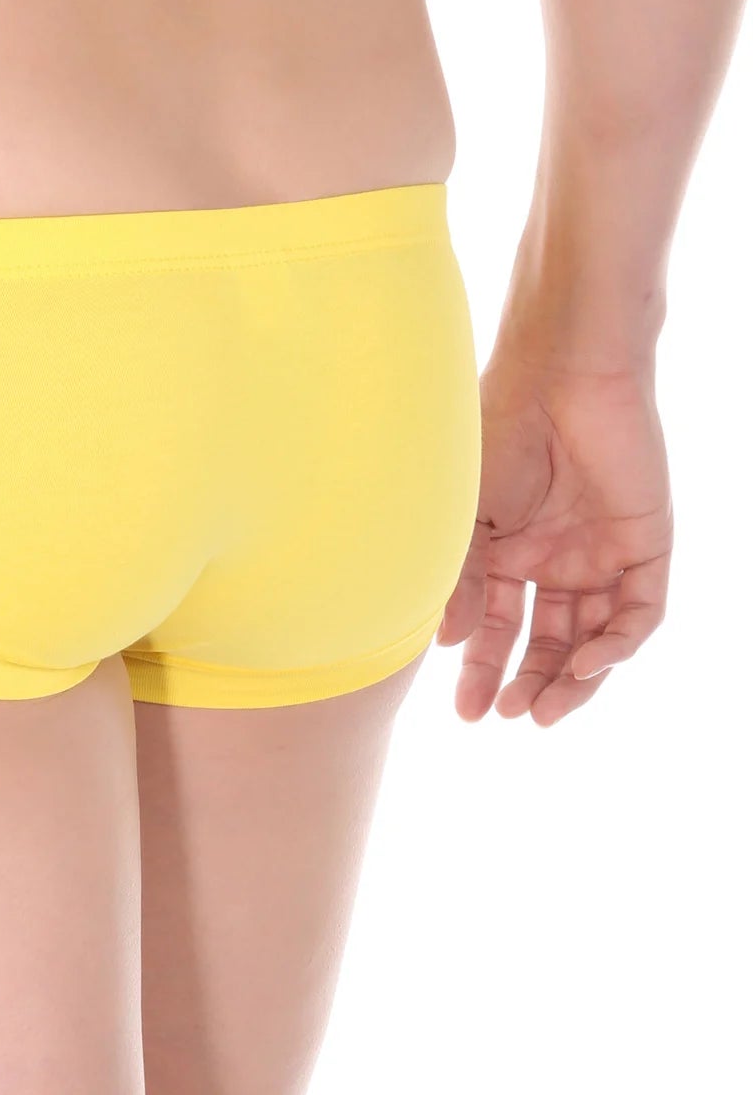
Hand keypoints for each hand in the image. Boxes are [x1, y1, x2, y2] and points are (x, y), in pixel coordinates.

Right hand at [438, 342, 672, 726]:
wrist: (557, 378)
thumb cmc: (495, 436)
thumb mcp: (466, 520)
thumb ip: (462, 583)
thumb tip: (450, 645)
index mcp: (507, 551)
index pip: (497, 626)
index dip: (483, 669)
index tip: (464, 710)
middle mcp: (555, 558)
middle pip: (547, 639)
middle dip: (526, 681)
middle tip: (505, 716)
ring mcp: (602, 553)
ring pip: (594, 637)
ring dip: (572, 678)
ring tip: (544, 709)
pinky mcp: (645, 545)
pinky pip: (639, 613)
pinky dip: (618, 645)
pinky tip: (586, 664)